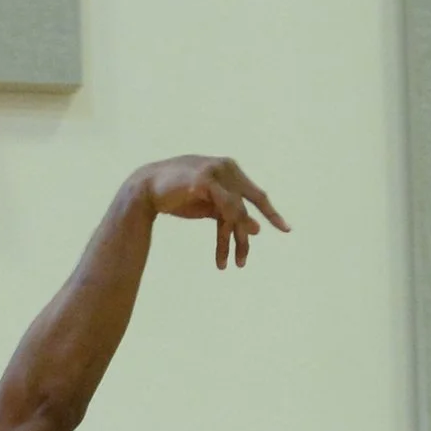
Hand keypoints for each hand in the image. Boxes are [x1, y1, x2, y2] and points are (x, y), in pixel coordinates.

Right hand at [136, 157, 289, 270]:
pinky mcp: (206, 180)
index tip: (285, 229)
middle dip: (252, 233)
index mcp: (228, 169)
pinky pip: (226, 209)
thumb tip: (256, 230)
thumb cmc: (175, 196)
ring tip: (235, 264)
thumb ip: (229, 214)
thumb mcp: (207, 207)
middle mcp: (226, 167)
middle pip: (249, 203)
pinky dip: (227, 233)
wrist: (144, 190)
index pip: (255, 193)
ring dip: (236, 241)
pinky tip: (223, 254)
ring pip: (237, 211)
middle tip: (255, 256)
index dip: (271, 212)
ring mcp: (217, 172)